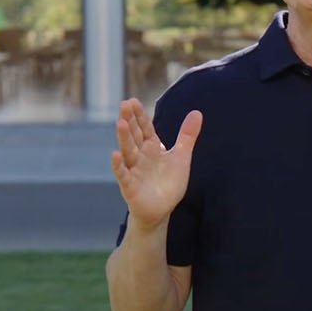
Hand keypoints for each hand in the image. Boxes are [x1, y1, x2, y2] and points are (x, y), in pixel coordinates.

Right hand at [110, 98, 202, 233]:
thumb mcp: (181, 157)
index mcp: (151, 148)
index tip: (132, 101)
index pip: (145, 128)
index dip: (140, 116)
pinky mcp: (130, 186)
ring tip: (120, 123)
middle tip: (124, 104)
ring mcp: (134, 171)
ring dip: (124, 138)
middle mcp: (140, 156)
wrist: (161, 209)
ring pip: (128, 151)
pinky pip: (123, 175)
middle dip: (129, 121)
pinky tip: (114, 155)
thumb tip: (197, 112)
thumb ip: (187, 135)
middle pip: (134, 136)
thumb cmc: (168, 183)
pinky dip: (119, 165)